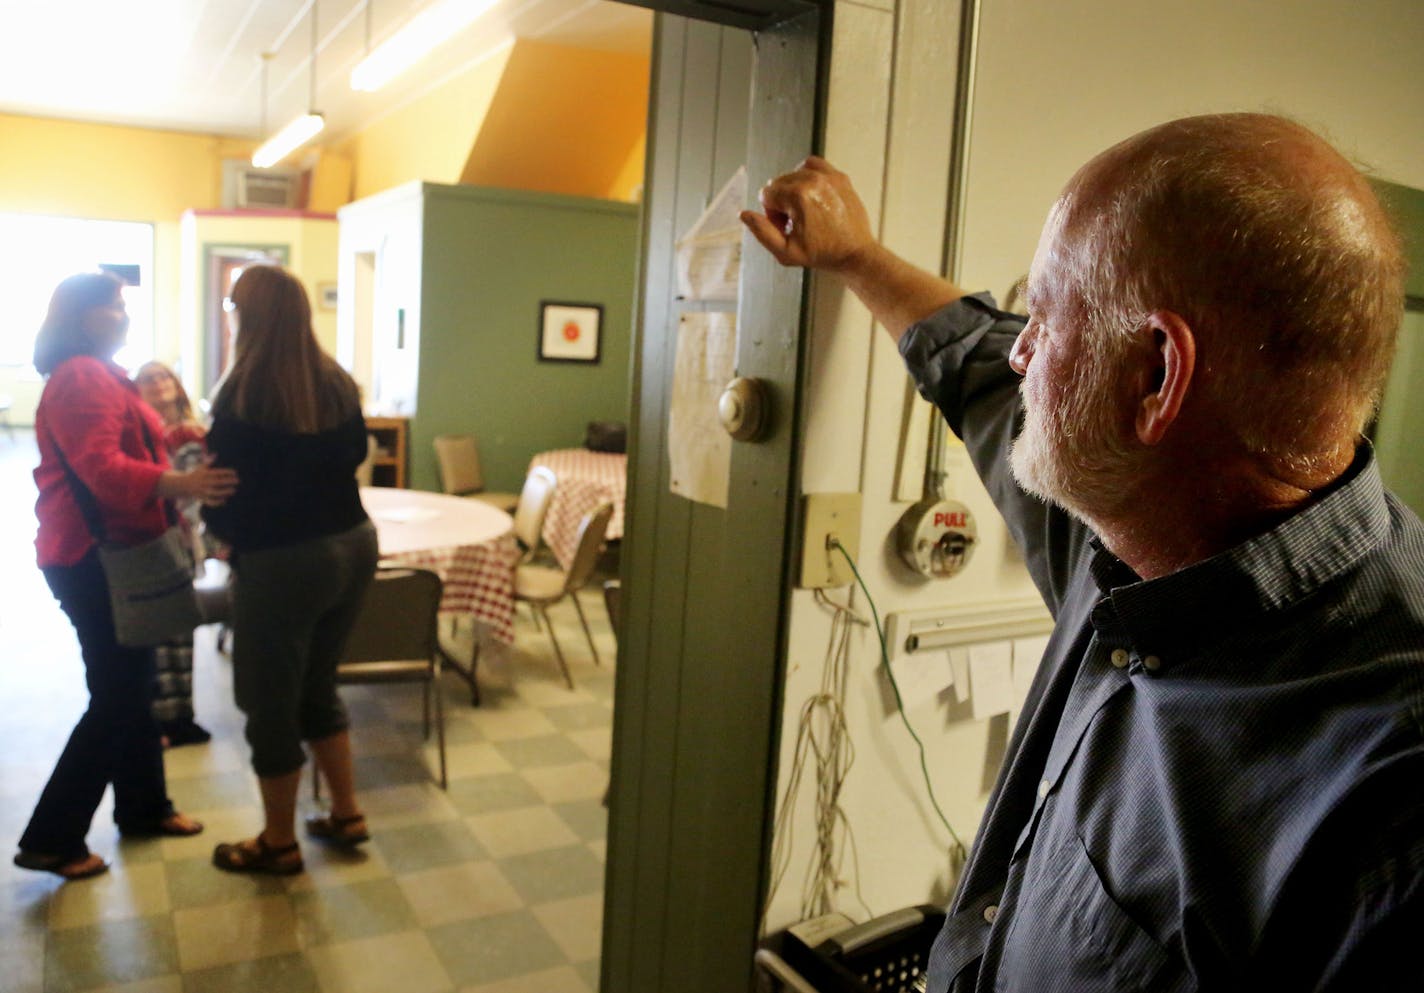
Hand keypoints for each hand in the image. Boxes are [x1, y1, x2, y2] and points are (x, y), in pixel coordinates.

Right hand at [162, 464, 237, 505]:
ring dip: (225, 492)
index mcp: (205, 474)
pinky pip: (210, 501)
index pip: (218, 472)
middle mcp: (204, 482)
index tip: (235, 472)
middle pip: (218, 482)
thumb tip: (215, 454)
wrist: (181, 485)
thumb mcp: (200, 467)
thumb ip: (209, 461)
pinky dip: (217, 502)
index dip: (227, 472)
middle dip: (228, 481)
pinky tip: (224, 501)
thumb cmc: (194, 475)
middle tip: (237, 481)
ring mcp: (203, 491)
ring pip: (215, 492)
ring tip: (233, 490)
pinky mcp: (201, 498)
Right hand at [739, 156, 875, 272]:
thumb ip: (761, 232)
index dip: (771, 214)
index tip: (785, 227)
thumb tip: (744, 214)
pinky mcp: (839, 176)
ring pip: (794, 173)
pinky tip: (812, 195)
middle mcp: (812, 180)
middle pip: (778, 182)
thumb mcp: (785, 252)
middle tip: (796, 223)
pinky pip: (813, 165)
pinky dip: (808, 176)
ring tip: (805, 211)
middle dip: (781, 202)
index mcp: (797, 196)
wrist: (855, 253)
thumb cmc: (821, 255)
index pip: (766, 194)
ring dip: (794, 190)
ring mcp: (828, 176)